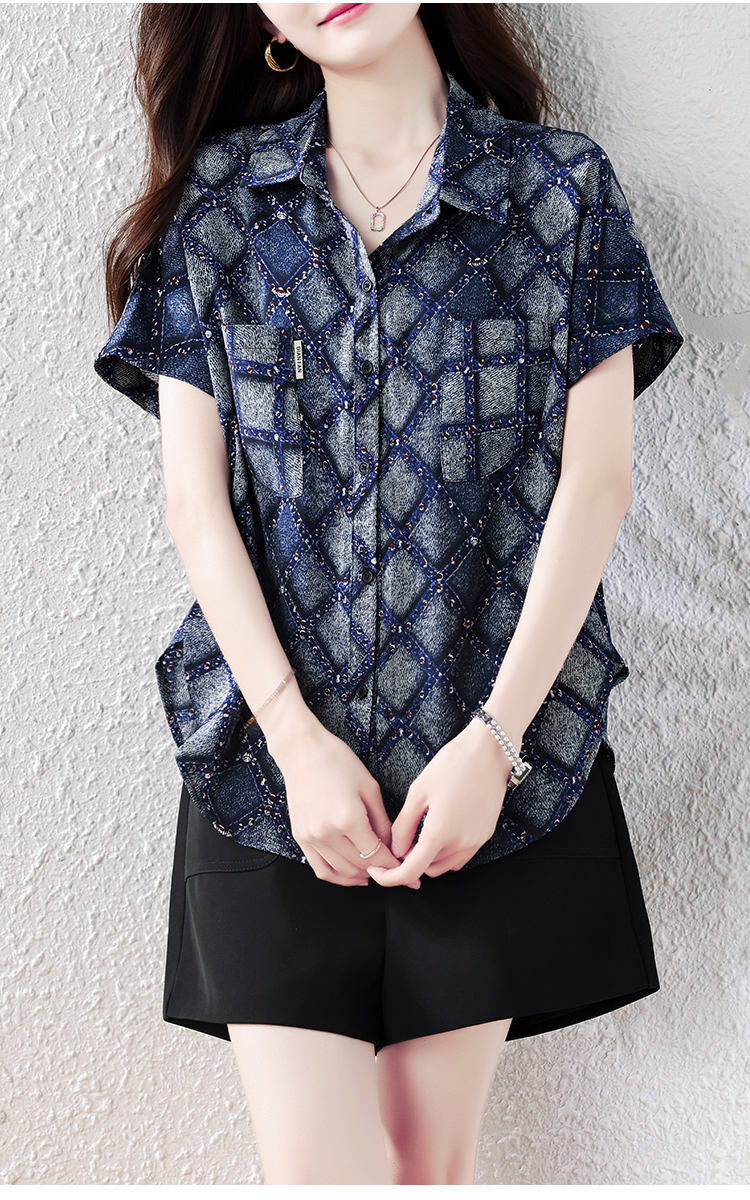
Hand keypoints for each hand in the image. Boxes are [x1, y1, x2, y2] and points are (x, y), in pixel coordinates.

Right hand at [261, 685, 417, 887]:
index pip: (377, 856)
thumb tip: (392, 846)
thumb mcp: (369, 788)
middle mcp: (328, 833)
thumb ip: (382, 822)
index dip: (395, 866)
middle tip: (396, 872)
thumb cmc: (337, 762)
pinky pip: (320, 869)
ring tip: (376, 873)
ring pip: (342, 872)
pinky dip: (338, 876)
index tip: (407, 871)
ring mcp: (312, 838)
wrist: (302, 751)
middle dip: (382, 872)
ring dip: (361, 876)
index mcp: (349, 819)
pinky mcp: (301, 838)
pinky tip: (352, 874)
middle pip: (361, 866)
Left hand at [365, 718, 512, 886]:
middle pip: (427, 870)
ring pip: (445, 866)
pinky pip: (461, 856)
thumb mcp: (418, 792)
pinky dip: (446, 853)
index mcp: (438, 834)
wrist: (489, 751)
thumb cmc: (452, 765)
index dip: (389, 877)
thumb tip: (396, 850)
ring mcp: (475, 841)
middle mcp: (460, 844)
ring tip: (419, 836)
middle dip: (410, 863)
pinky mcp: (485, 835)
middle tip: (399, 844)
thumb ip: (404, 826)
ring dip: (429, 859)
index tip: (378, 870)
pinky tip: (439, 832)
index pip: (410, 872)